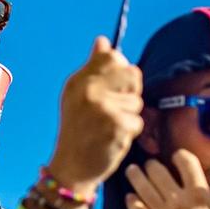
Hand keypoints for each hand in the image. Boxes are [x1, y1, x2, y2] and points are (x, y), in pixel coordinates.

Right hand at [47, 37, 143, 189]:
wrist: (71, 167)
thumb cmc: (79, 131)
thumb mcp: (79, 97)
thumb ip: (93, 69)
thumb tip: (102, 41)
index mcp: (78, 81)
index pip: (113, 57)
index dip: (121, 73)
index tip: (112, 90)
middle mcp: (88, 90)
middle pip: (132, 74)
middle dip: (130, 92)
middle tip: (114, 110)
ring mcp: (102, 108)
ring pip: (137, 101)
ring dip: (129, 116)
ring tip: (109, 127)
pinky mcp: (116, 125)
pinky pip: (138, 121)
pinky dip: (130, 132)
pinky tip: (113, 138)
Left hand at [122, 151, 209, 208]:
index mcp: (200, 196)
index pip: (186, 164)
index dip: (180, 156)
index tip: (176, 155)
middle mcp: (178, 203)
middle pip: (158, 174)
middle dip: (152, 165)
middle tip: (149, 163)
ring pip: (143, 190)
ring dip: (136, 177)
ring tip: (133, 170)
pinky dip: (132, 202)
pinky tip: (130, 196)